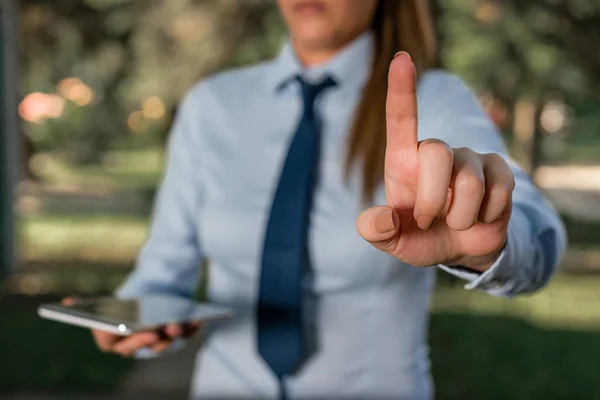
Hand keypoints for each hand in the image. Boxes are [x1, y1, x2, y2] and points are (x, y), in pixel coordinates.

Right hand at [62, 298, 200, 356]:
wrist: (150, 293)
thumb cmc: (126, 302)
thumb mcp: (111, 302)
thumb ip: (90, 304)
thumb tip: (68, 302)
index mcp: (113, 337)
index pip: (112, 343)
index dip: (120, 338)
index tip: (126, 329)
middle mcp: (134, 344)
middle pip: (139, 347)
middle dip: (146, 340)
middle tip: (156, 331)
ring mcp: (155, 341)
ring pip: (163, 344)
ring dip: (169, 336)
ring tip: (175, 323)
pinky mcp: (176, 335)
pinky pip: (184, 335)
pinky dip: (190, 329)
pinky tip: (197, 319)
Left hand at [356, 52, 513, 271]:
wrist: (461, 249)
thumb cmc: (421, 237)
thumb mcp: (393, 241)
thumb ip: (377, 232)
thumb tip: (380, 219)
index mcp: (405, 162)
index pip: (401, 120)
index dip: (402, 89)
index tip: (401, 58)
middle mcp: (436, 152)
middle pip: (437, 153)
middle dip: (432, 200)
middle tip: (428, 221)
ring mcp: (470, 158)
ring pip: (469, 181)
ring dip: (460, 217)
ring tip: (456, 221)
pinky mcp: (499, 170)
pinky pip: (498, 190)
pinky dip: (486, 216)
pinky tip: (480, 216)